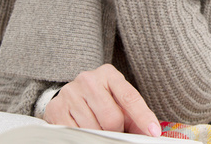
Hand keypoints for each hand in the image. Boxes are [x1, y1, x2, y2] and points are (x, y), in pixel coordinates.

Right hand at [43, 64, 160, 136]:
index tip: (154, 132)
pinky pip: (76, 134)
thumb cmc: (100, 98)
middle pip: (112, 118)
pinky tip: (84, 129)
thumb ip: (133, 114)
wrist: (70, 93)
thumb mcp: (118, 99)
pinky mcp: (56, 108)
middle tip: (114, 129)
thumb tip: (150, 132)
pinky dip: (84, 137)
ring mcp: (71, 93)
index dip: (143, 117)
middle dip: (117, 130)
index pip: (130, 97)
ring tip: (98, 126)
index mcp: (109, 74)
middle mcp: (89, 79)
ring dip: (100, 134)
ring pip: (95, 129)